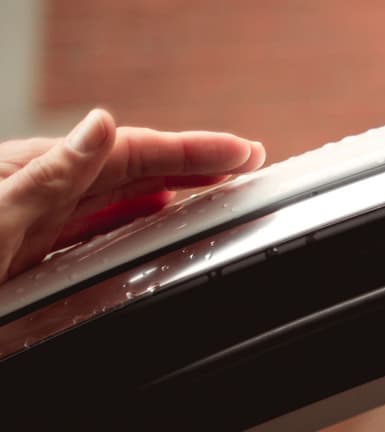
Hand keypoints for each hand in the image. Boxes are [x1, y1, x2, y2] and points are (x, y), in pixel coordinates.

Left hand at [0, 108, 265, 280]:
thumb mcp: (2, 211)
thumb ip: (51, 172)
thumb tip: (103, 122)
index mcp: (35, 171)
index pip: (128, 153)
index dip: (190, 150)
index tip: (243, 151)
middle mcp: (42, 189)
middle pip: (134, 168)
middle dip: (196, 161)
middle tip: (250, 160)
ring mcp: (39, 218)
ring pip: (123, 193)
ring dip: (175, 184)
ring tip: (218, 183)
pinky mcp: (35, 248)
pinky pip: (101, 223)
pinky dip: (138, 215)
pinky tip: (155, 217)